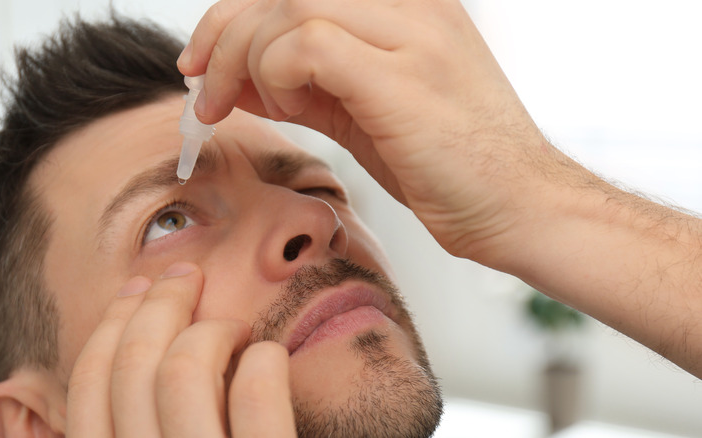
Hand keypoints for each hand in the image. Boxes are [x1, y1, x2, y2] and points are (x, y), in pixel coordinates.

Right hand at [65, 263, 295, 436]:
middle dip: (161, 303)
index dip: (110, 326)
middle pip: (133, 367)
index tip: (138, 286)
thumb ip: (141, 418)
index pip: (87, 392)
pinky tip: (270, 359)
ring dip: (213, 330)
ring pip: (183, 370)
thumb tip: (117, 346)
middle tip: (191, 277)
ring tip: (239, 329)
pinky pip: (255, 397)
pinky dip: (263, 361)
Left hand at [178, 0, 562, 261]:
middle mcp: (411, 6)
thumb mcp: (365, 113)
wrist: (521, 207)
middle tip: (202, 86)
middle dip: (223, 31)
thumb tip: (236, 79)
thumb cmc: (447, 166)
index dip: (236, 14)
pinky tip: (287, 108)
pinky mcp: (403, 74)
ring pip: (289, 7)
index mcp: (405, 7)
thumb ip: (306, 87)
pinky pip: (308, 43)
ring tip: (254, 107)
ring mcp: (412, 33)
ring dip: (245, 60)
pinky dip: (275, 74)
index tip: (203, 61)